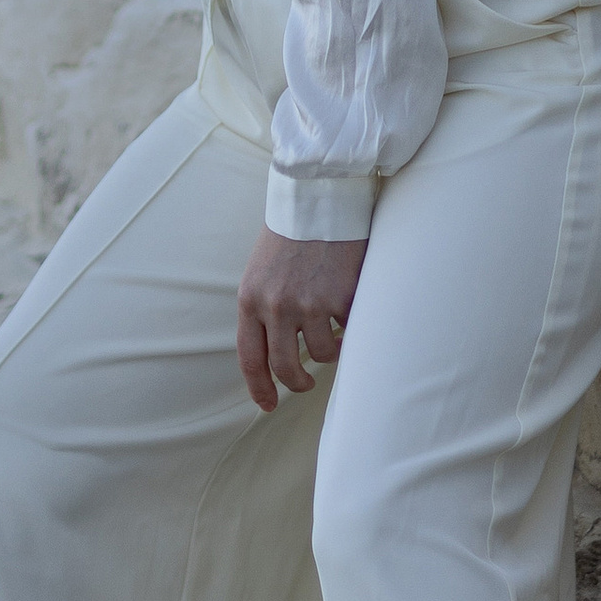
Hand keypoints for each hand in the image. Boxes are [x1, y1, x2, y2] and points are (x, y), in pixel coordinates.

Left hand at [238, 231, 368, 411]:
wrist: (318, 196)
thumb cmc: (290, 232)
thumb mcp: (260, 271)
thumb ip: (263, 307)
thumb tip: (274, 348)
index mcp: (249, 299)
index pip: (250, 358)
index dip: (259, 388)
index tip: (268, 404)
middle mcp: (276, 306)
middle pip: (286, 367)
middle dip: (298, 383)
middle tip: (306, 383)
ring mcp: (310, 303)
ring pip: (323, 354)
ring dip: (330, 350)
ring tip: (334, 334)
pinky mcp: (341, 297)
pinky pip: (349, 329)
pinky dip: (351, 325)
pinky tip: (349, 308)